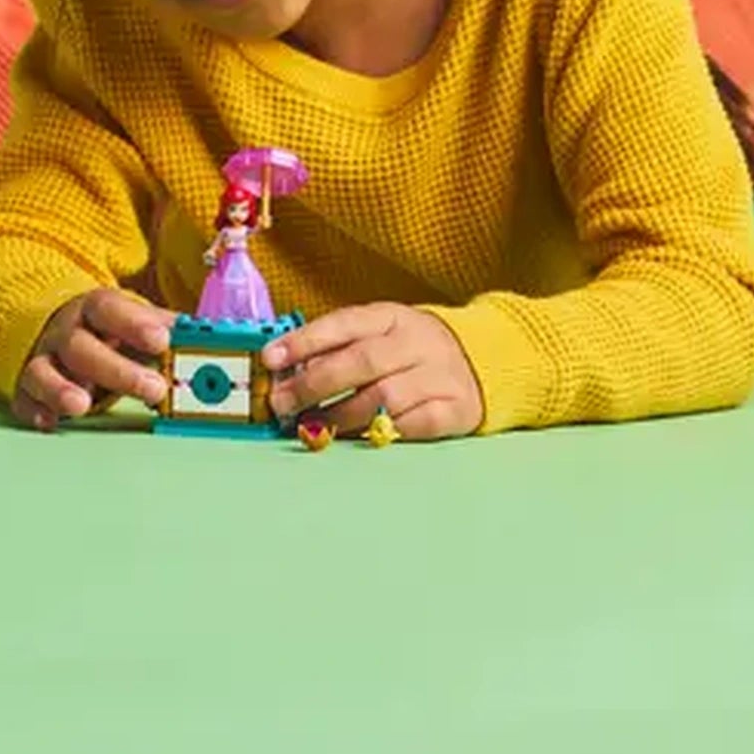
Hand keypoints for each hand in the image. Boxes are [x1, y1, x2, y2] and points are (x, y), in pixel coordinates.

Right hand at [17, 287, 174, 433]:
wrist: (55, 327)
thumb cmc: (108, 330)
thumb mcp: (136, 321)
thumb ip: (169, 329)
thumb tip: (209, 335)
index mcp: (95, 310)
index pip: (110, 309)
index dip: (134, 323)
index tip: (162, 340)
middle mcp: (65, 332)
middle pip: (82, 346)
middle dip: (117, 369)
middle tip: (154, 388)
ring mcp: (43, 360)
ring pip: (43, 371)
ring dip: (61, 389)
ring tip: (82, 406)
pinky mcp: (27, 389)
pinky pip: (24, 399)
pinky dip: (35, 410)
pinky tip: (49, 422)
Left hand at [262, 305, 484, 441]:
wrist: (483, 360)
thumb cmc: (412, 351)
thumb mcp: (380, 334)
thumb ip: (337, 348)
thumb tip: (285, 369)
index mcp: (393, 317)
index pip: (343, 323)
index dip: (304, 341)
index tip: (270, 358)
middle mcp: (418, 341)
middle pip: (361, 362)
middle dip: (314, 384)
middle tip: (283, 403)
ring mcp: (440, 375)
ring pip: (384, 396)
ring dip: (341, 415)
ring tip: (313, 425)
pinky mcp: (456, 408)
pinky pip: (414, 424)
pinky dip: (382, 432)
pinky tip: (357, 437)